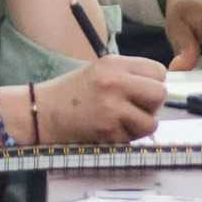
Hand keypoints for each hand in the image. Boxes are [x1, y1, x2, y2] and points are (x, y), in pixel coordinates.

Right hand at [34, 56, 166, 141]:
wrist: (42, 113)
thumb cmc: (70, 94)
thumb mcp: (99, 72)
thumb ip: (128, 76)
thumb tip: (159, 88)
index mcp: (114, 63)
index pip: (158, 71)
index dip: (152, 84)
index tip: (140, 92)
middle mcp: (114, 81)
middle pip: (160, 93)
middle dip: (151, 105)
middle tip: (133, 109)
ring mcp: (112, 106)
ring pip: (151, 122)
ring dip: (139, 126)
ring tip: (120, 122)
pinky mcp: (108, 129)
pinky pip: (133, 138)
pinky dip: (124, 138)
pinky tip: (107, 130)